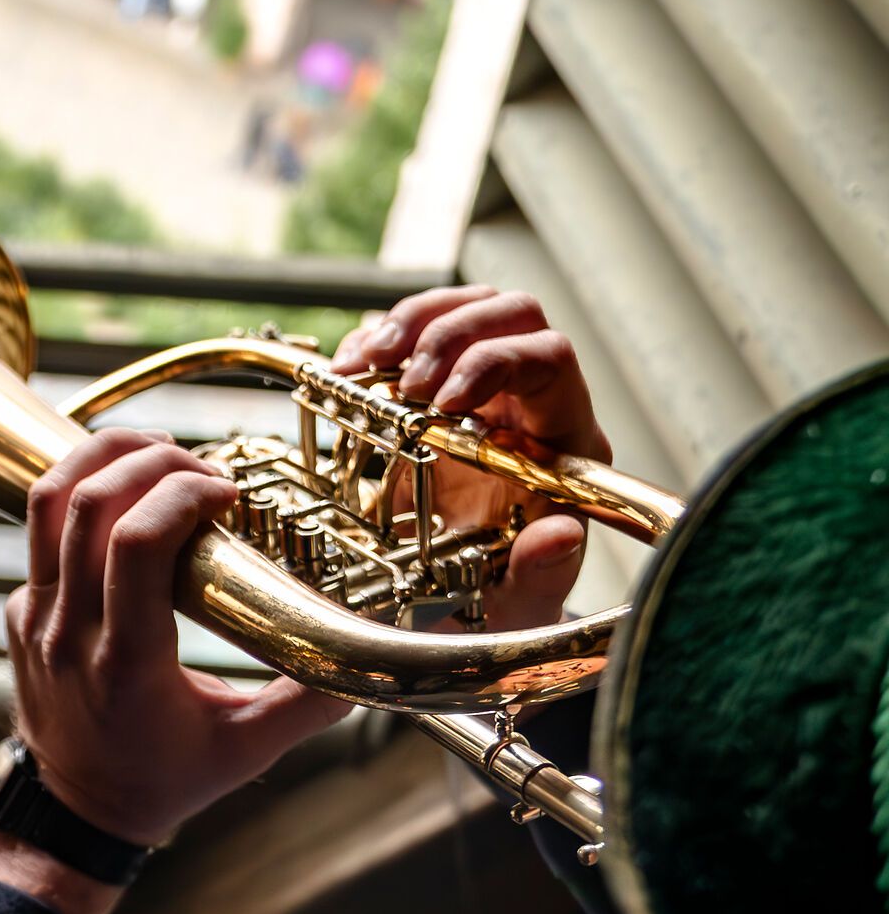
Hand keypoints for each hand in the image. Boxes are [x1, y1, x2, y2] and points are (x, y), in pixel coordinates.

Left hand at [0, 427, 346, 847]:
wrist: (76, 815)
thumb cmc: (163, 783)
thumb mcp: (245, 751)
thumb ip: (309, 705)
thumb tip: (377, 662)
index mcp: (126, 663)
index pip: (135, 544)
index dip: (182, 494)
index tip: (226, 494)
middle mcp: (68, 633)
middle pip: (86, 502)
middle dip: (148, 459)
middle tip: (198, 466)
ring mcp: (33, 619)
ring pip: (45, 501)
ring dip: (102, 456)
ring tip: (157, 452)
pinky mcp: (19, 612)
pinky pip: (39, 534)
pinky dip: (84, 499)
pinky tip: (131, 505)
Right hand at [332, 285, 610, 630]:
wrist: (465, 605)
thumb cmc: (501, 601)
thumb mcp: (519, 605)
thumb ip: (542, 577)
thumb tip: (561, 535)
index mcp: (564, 444)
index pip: (549, 362)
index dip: (493, 365)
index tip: (436, 406)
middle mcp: (532, 404)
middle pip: (512, 313)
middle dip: (448, 333)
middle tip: (399, 383)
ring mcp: (489, 390)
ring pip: (469, 308)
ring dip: (410, 322)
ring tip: (360, 366)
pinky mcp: (442, 391)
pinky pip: (421, 333)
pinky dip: (380, 339)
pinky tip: (349, 369)